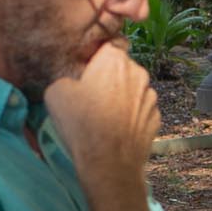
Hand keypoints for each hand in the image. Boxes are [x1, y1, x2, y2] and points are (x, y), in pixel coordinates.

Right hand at [43, 44, 161, 183]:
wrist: (109, 164)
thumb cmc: (82, 124)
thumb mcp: (55, 93)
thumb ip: (66, 78)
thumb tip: (73, 84)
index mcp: (114, 59)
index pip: (107, 46)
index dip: (95, 59)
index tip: (85, 74)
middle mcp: (138, 72)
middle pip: (121, 69)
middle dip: (108, 79)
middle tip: (90, 99)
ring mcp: (151, 96)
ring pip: (133, 90)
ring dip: (121, 99)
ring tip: (103, 119)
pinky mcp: (156, 118)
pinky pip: (140, 111)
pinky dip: (131, 117)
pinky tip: (116, 131)